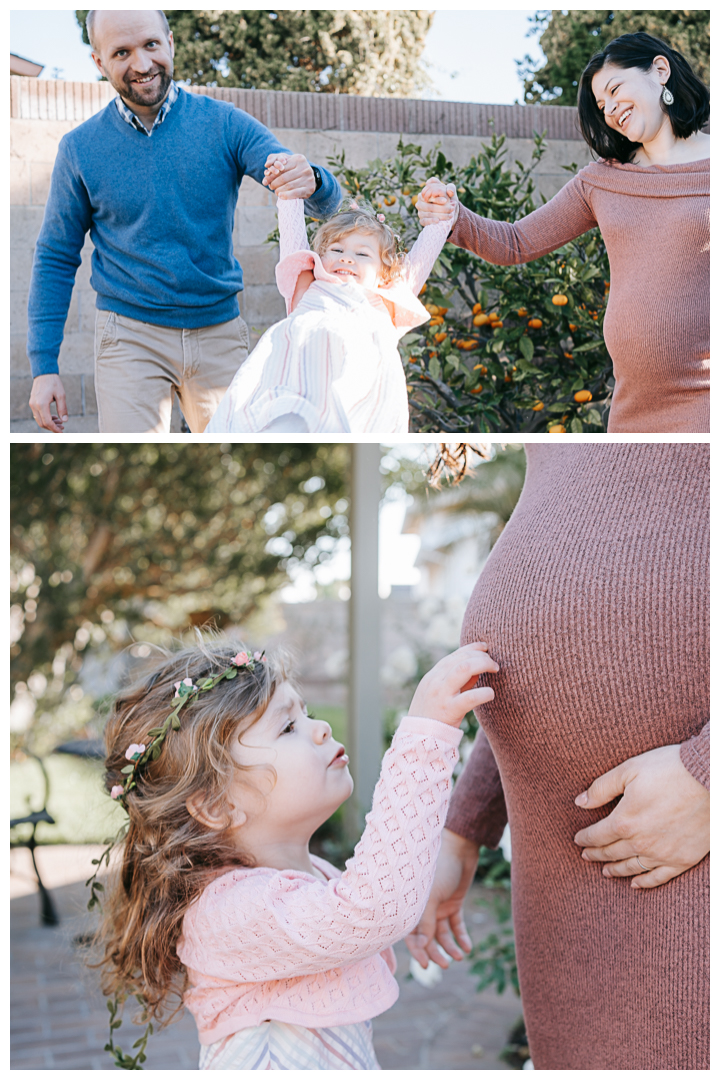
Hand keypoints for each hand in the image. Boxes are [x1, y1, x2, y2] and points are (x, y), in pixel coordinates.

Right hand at [29, 374, 68, 431]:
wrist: (44, 373)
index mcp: (42, 404)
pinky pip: (38, 415)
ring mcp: (32, 404)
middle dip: (52, 428)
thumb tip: (65, 421)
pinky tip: (54, 417)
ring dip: (49, 424)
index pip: (48, 422)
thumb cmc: (54, 383)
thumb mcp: (61, 395)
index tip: (62, 432)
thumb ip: (63, 408)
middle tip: (63, 428)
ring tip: (60, 423)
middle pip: (42, 423)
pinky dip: (45, 418)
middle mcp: (34, 405)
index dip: (55, 429)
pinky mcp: (32, 403)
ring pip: (39, 420)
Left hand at [263, 153, 315, 199]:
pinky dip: (286, 195)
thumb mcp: (290, 164)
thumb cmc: (296, 171)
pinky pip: (295, 193)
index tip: (265, 180)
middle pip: (284, 177)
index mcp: (299, 159)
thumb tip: (266, 172)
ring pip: (289, 186)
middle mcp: (305, 167)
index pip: (281, 168)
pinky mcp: (310, 188)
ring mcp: (308, 178)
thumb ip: (278, 165)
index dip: (272, 175)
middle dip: (274, 183)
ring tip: (275, 192)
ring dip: (279, 190)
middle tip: (270, 187)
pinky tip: (281, 196)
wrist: (311, 180)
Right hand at [406, 828, 478, 967]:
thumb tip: (422, 946)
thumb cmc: (440, 868)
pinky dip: (461, 937)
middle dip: (435, 953)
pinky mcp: (454, 903)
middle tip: (445, 965)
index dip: (417, 951)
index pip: (411, 934)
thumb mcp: (431, 896)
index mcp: (413, 906)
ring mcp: (439, 906)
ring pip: (442, 934)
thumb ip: (426, 922)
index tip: (425, 966)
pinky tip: (467, 947)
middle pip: (427, 938)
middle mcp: (424, 909)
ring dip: (450, 947)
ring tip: (460, 956)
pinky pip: (456, 925)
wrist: (459, 848)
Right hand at [409, 642, 498, 726]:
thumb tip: (478, 668)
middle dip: (481, 656)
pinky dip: (483, 693)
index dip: (472, 648)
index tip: (485, 647)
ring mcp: (441, 695)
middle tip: (494, 664)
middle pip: (461, 659)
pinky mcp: (448, 711)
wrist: (418, 739)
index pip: (454, 655)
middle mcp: (435, 681)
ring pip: (464, 669)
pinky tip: (490, 694)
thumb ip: (457, 681)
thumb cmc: (433, 717)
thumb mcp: (441, 694)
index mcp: (433, 676)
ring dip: (482, 665)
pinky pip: (469, 698)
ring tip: (495, 669)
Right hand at [416, 176, 459, 227]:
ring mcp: (420, 212)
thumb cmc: (448, 200)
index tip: (445, 200)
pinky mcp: (422, 220)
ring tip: (450, 215)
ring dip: (441, 215)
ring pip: (429, 214)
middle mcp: (420, 203)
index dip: (437, 199)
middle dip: (441, 208)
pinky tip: (438, 221)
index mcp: (424, 194)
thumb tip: (449, 191)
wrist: (448, 212)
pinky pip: (425, 221)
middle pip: (430, 206)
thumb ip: (451, 188)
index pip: (429, 197)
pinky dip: (431, 221)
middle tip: (451, 209)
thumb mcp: (450, 192)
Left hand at [574, 743, 709, 888]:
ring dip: (616, 870)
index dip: (585, 838)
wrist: (710, 779)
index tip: (578, 840)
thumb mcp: (629, 770)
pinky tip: (636, 884)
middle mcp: (641, 842)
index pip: (597, 835)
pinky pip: (660, 877)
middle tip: (586, 856)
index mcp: (624, 821)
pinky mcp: (683, 859)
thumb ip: (601, 788)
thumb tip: (580, 802)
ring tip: (605, 871)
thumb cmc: (669, 769)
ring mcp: (663, 853)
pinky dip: (645, 882)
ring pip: (632, 867)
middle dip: (596, 854)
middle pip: (611, 853)